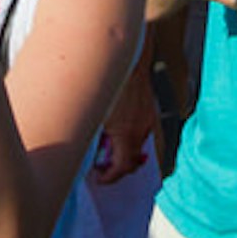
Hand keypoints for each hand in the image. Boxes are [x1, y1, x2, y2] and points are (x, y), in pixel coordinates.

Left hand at [90, 63, 161, 184]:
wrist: (128, 60)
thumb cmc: (111, 83)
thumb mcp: (96, 115)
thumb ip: (94, 136)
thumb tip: (87, 149)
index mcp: (127, 134)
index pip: (123, 168)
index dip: (110, 177)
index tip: (100, 177)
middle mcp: (141, 129)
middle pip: (134, 161)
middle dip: (119, 167)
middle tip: (103, 166)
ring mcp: (147, 119)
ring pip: (138, 146)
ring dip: (125, 151)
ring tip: (108, 146)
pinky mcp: (149, 109)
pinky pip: (141, 131)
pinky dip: (130, 137)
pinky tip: (117, 128)